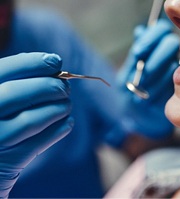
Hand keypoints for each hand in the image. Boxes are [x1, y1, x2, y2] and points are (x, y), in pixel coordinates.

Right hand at [0, 53, 73, 197]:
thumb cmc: (1, 117)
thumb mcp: (2, 94)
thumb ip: (18, 79)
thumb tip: (54, 62)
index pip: (4, 70)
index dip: (33, 63)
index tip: (56, 61)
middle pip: (18, 93)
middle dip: (49, 86)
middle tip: (66, 87)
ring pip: (31, 120)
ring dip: (58, 108)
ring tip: (67, 104)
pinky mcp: (10, 161)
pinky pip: (40, 143)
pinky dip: (60, 129)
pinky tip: (67, 121)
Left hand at [105, 19, 179, 146]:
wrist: (139, 118)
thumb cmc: (130, 93)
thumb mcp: (125, 75)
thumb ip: (135, 56)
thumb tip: (140, 31)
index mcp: (156, 46)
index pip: (160, 29)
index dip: (150, 38)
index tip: (137, 53)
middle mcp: (170, 55)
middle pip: (171, 43)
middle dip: (155, 60)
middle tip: (143, 75)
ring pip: (173, 65)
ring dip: (155, 79)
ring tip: (141, 91)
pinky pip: (178, 84)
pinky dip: (160, 92)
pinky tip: (150, 100)